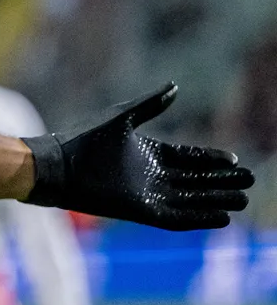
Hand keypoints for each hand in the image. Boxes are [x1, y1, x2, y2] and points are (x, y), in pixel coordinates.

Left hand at [22, 85, 253, 229]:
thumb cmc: (83, 140)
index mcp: (148, 153)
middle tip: (249, 182)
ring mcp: (146, 195)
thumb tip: (175, 86)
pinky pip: (175, 218)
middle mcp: (150, 176)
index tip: (234, 159)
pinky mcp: (139, 212)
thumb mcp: (122, 118)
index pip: (188, 158)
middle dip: (221, 182)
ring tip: (241, 201)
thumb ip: (150, 104)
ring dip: (215, 200)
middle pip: (194, 181)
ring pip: (189, 200)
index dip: (211, 160)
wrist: (55, 166)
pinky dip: (197, 218)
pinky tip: (220, 218)